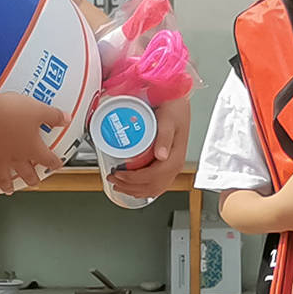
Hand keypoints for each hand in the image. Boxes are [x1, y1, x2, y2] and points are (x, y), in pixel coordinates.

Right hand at [0, 91, 67, 191]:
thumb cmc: (10, 112)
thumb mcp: (38, 110)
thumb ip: (54, 116)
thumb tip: (66, 119)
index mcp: (32, 148)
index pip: (48, 159)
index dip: (54, 163)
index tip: (56, 165)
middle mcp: (16, 158)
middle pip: (27, 173)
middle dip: (32, 179)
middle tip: (34, 183)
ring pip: (4, 178)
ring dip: (7, 185)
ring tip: (8, 190)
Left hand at [106, 87, 193, 203]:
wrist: (179, 103)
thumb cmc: (174, 109)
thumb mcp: (168, 120)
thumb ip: (165, 137)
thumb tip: (161, 156)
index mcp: (175, 157)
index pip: (153, 177)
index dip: (133, 179)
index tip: (118, 174)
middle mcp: (175, 165)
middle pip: (152, 186)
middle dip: (130, 187)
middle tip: (113, 180)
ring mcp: (172, 166)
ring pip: (154, 188)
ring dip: (135, 190)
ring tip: (119, 185)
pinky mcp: (168, 164)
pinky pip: (157, 183)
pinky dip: (144, 189)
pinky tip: (134, 186)